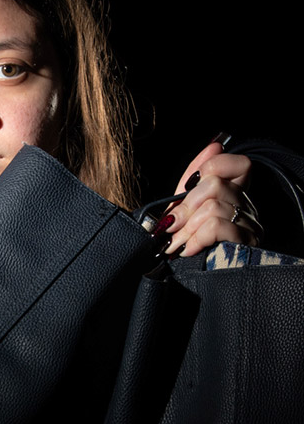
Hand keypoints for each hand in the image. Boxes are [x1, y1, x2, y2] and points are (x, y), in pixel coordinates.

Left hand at [158, 141, 262, 256]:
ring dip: (187, 228)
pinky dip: (196, 237)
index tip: (187, 189)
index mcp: (236, 193)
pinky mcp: (244, 245)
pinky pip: (217, 226)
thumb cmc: (184, 241)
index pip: (237, 163)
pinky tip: (188, 249)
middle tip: (172, 227)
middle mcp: (249, 207)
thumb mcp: (184, 207)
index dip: (209, 169)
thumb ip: (194, 178)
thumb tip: (214, 145)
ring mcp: (250, 226)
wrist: (182, 278)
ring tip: (177, 243)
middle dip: (186, 207)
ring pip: (214, 206)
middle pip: (216, 185)